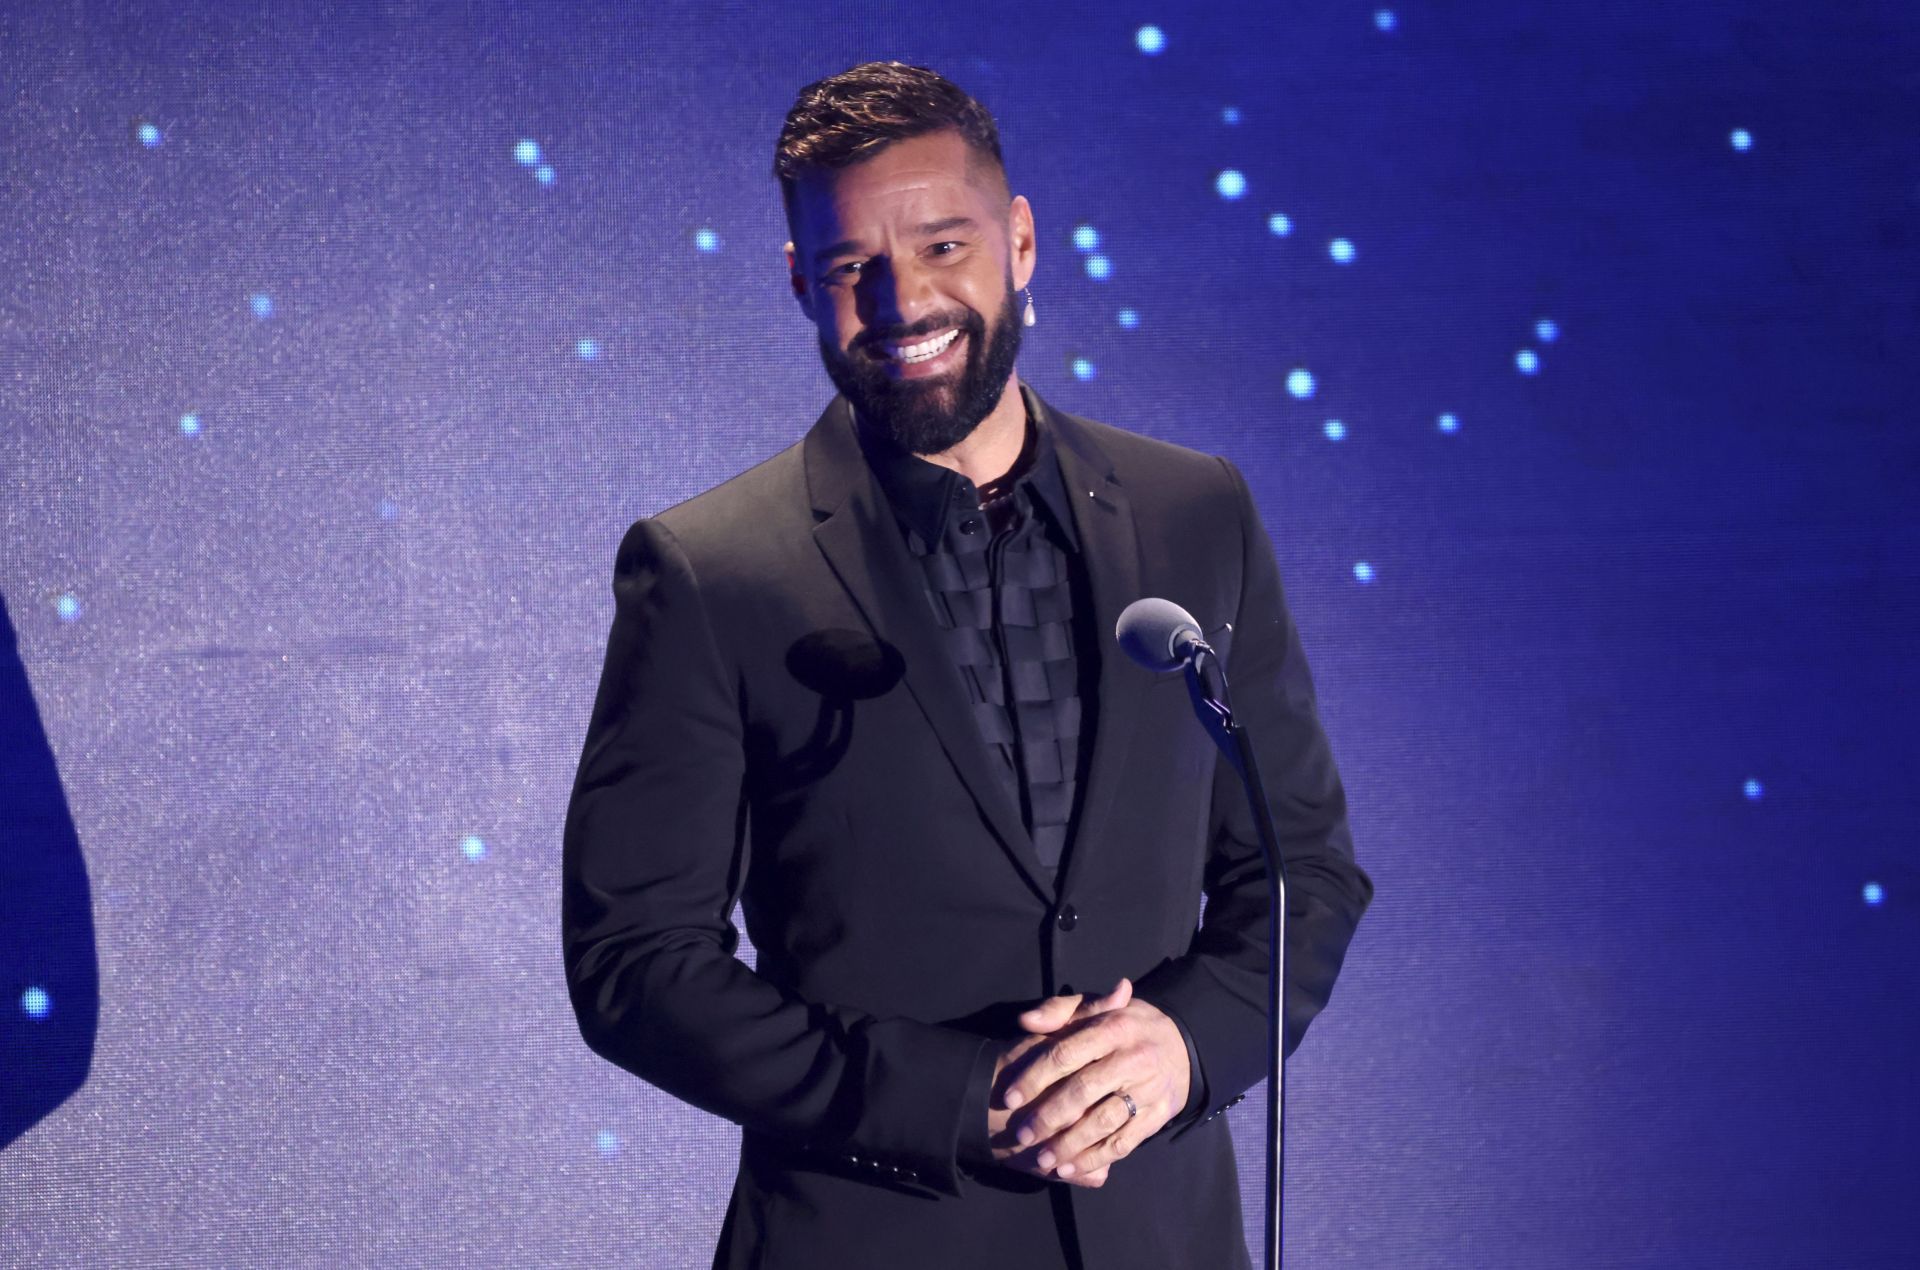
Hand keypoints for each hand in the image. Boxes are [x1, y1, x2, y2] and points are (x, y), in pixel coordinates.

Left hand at [996, 983, 1190, 1187]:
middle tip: (1022, 1134)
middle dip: (1049, 1116)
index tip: (1010, 1097)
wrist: (1182, 1044)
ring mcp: (1148, 1089)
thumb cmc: (1125, 1025)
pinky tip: (1070, 1169)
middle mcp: (1133, 1058)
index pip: (1067, 1053)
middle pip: (1084, 1090)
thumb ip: (1058, 1010)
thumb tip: (1025, 1021)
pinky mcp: (1158, 1116)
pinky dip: (1096, 1159)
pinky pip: (1125, 1142)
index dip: (1036, 1076)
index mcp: (1113, 1027)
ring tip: (1042, 1159)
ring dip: (1070, 1144)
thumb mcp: (1096, 1007)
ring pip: (1103, 1121)